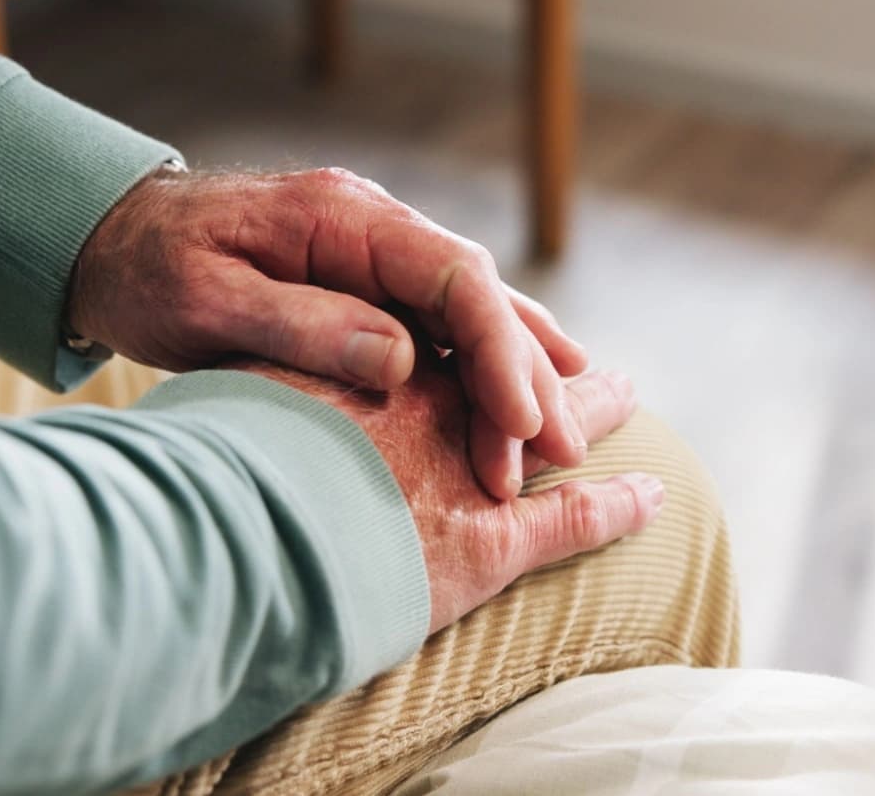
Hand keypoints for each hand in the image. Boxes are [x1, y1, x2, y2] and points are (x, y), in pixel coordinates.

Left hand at [68, 166, 590, 498]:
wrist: (106, 240)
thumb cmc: (147, 270)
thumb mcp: (209, 303)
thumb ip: (303, 326)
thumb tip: (402, 361)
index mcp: (342, 217)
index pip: (454, 275)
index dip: (498, 350)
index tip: (520, 421)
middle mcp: (372, 226)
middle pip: (479, 295)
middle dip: (524, 374)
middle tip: (557, 454)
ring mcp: (372, 253)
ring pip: (472, 310)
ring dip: (518, 373)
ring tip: (564, 437)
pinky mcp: (363, 286)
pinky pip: (442, 324)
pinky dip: (485, 364)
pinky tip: (521, 402)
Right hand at [229, 353, 660, 631]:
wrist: (234, 542)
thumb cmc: (221, 472)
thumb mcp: (240, 393)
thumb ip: (283, 361)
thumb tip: (307, 349)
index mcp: (374, 365)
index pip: (434, 339)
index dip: (465, 335)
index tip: (477, 331)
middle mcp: (431, 407)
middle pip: (502, 371)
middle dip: (542, 362)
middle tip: (581, 353)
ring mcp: (466, 472)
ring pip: (548, 429)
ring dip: (589, 410)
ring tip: (624, 394)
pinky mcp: (488, 543)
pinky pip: (573, 518)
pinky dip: (615, 507)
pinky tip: (653, 498)